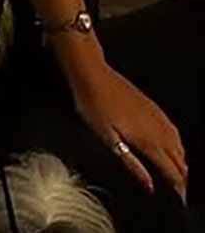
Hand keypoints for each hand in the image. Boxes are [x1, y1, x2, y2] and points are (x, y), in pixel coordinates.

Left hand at [68, 56, 187, 196]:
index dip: (178, 187)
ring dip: (181, 162)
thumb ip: (131, 163)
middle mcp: (159, 129)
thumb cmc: (94, 105)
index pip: (172, 171)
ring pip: (180, 146)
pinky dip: (178, 145)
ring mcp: (158, 117)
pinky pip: (174, 131)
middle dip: (182, 177)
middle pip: (180, 160)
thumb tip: (149, 184)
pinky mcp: (154, 107)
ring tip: (178, 173)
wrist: (93, 75)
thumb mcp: (107, 139)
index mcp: (148, 140)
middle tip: (179, 190)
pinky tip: (173, 146)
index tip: (180, 198)